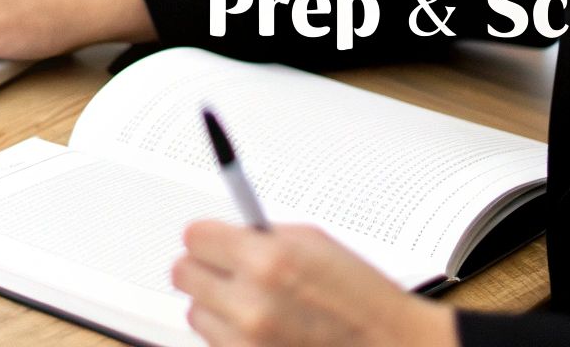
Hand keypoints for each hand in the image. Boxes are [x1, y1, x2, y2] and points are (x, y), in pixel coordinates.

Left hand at [172, 221, 457, 346]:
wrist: (386, 345)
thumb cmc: (358, 297)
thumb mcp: (312, 243)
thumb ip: (259, 236)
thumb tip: (222, 234)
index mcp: (266, 262)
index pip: (193, 237)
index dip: (208, 237)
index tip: (214, 240)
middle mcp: (250, 304)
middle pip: (182, 274)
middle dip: (206, 267)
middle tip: (227, 268)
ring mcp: (246, 341)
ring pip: (195, 311)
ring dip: (215, 304)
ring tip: (252, 302)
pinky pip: (214, 341)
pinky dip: (230, 333)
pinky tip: (261, 327)